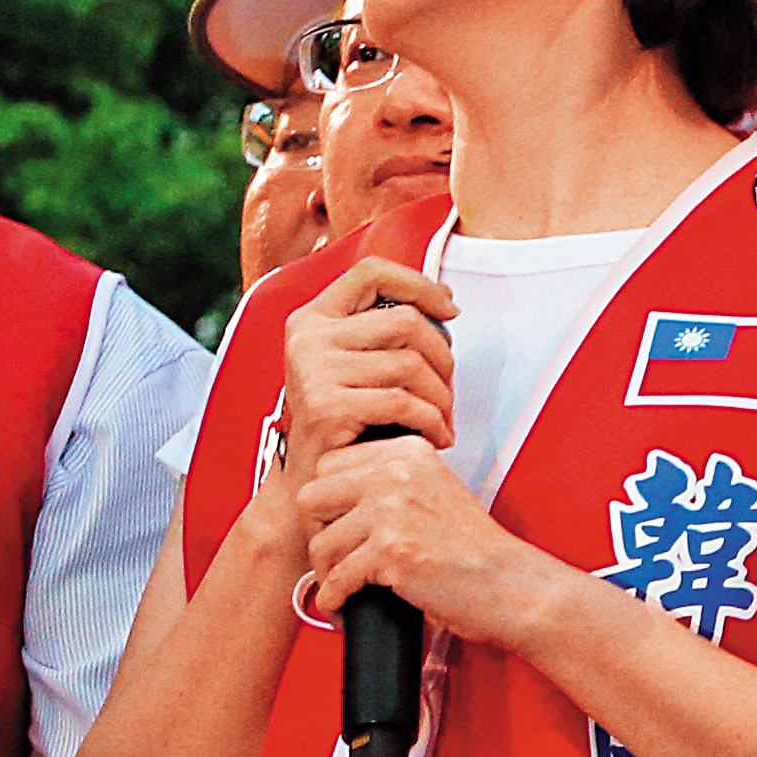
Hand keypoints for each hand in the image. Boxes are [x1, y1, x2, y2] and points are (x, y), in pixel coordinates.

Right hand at [269, 258, 458, 524]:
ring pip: (411, 363)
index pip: (370, 272)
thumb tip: (445, 304)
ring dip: (441, 396)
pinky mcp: (327, 406)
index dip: (418, 283)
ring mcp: (313, 370)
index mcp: (312, 319)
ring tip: (442, 418)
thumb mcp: (355, 366)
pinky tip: (436, 436)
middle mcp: (307, 338)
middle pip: (406, 321)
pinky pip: (405, 402)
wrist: (311, 484)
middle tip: (448, 390)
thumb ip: (382, 334)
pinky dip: (433, 422)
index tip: (449, 307)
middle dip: (443, 357)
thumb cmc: (346, 424)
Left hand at [301, 432, 562, 649]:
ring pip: (320, 543)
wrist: (508, 584)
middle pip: (312, 497)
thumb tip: (330, 495)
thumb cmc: (473, 547)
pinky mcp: (390, 551)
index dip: (330, 500)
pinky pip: (336, 579)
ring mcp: (392, 510)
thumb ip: (388, 480)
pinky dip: (336, 600)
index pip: (330, 464)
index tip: (341, 523)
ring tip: (346, 585)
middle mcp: (398, 472)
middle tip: (339, 554)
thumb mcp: (433, 490)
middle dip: (320, 531)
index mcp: (408, 452)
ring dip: (328, 572)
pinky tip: (346, 605)